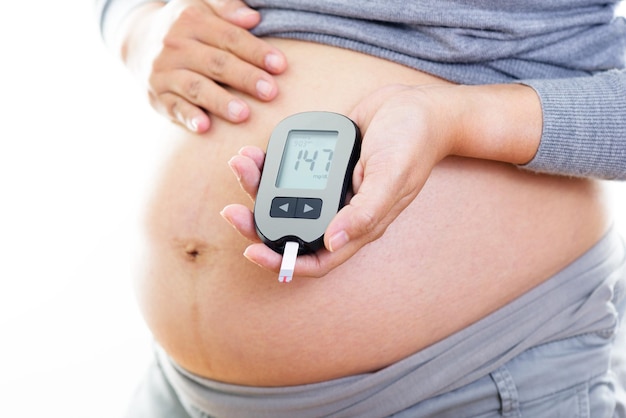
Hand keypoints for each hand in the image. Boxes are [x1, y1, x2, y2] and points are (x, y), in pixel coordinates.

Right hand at [117, 0, 286, 131]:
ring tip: (243, 113)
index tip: (280, 65)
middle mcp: (175, 46)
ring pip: (196, 87)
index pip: (230, 37)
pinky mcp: (158, 97)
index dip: (256, 52)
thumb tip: (253, 18)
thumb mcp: (203, 6)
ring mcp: (165, 73)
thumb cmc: (185, 27)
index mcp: (192, 21)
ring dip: (220, 101)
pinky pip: (174, 108)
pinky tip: (206, 126)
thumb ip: (228, 7)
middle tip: (270, 92)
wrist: (138, 43)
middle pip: (216, 63)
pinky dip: (189, 117)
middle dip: (245, 78)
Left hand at [221, 84, 459, 276]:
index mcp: (358, 224)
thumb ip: (364, 212)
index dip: (283, 262)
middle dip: (258, 224)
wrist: (416, 105)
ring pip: (286, 198)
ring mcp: (330, 187)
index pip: (316, 258)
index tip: (252, 252)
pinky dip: (270, 166)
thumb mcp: (391, 177)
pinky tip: (256, 153)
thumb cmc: (413, 143)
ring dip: (258, 188)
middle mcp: (340, 211)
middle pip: (291, 229)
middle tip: (231, 210)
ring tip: (241, 165)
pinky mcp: (324, 164)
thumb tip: (332, 242)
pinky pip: (291, 172)